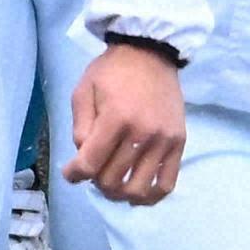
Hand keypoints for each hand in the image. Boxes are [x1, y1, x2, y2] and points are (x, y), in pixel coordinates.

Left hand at [62, 34, 187, 202]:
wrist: (151, 53)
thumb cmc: (112, 71)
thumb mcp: (83, 91)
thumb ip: (80, 127)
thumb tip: (83, 159)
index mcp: (115, 118)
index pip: (90, 164)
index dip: (74, 175)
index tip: (71, 173)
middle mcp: (142, 133)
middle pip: (112, 180)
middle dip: (95, 181)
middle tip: (93, 171)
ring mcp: (163, 141)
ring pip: (138, 189)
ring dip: (119, 193)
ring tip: (113, 183)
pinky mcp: (178, 143)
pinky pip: (167, 184)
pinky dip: (150, 196)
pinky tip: (137, 193)